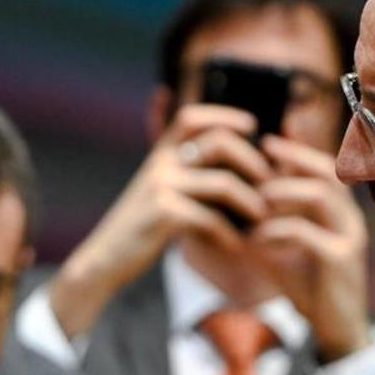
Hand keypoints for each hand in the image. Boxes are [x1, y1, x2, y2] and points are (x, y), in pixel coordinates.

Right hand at [51, 103, 272, 337]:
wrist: (105, 259)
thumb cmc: (140, 229)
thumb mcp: (157, 192)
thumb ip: (184, 175)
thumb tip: (230, 168)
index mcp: (160, 155)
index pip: (191, 117)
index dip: (223, 114)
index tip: (250, 124)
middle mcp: (160, 164)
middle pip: (219, 142)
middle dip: (252, 161)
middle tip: (269, 183)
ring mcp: (161, 187)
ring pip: (223, 183)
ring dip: (250, 202)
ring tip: (261, 219)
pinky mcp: (163, 214)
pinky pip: (211, 218)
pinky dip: (229, 235)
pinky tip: (236, 246)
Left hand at [249, 134, 372, 361]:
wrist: (335, 330)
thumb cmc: (308, 287)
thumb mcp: (285, 249)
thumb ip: (270, 223)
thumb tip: (238, 199)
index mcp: (339, 213)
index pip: (324, 168)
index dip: (297, 152)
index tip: (267, 142)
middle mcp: (350, 219)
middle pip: (326, 172)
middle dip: (291, 159)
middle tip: (260, 158)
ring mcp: (349, 237)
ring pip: (320, 195)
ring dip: (282, 192)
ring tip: (256, 200)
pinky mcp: (341, 260)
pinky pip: (306, 232)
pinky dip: (277, 230)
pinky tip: (256, 238)